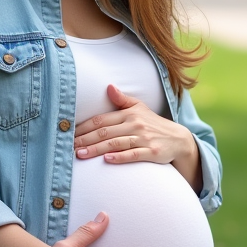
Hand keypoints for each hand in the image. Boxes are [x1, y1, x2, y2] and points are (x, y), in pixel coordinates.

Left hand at [74, 85, 201, 187]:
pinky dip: (120, 157)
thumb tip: (108, 87)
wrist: (178, 139)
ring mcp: (144, 139)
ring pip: (116, 144)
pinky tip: (107, 160)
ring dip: (97, 149)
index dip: (84, 127)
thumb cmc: (153, 124)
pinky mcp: (152, 152)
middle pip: (105, 132)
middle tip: (69, 146)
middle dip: (85, 139)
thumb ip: (122, 100)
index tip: (69, 133)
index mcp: (129, 114)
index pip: (101, 120)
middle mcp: (135, 125)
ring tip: (80, 154)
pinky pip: (134, 155)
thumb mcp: (140, 108)